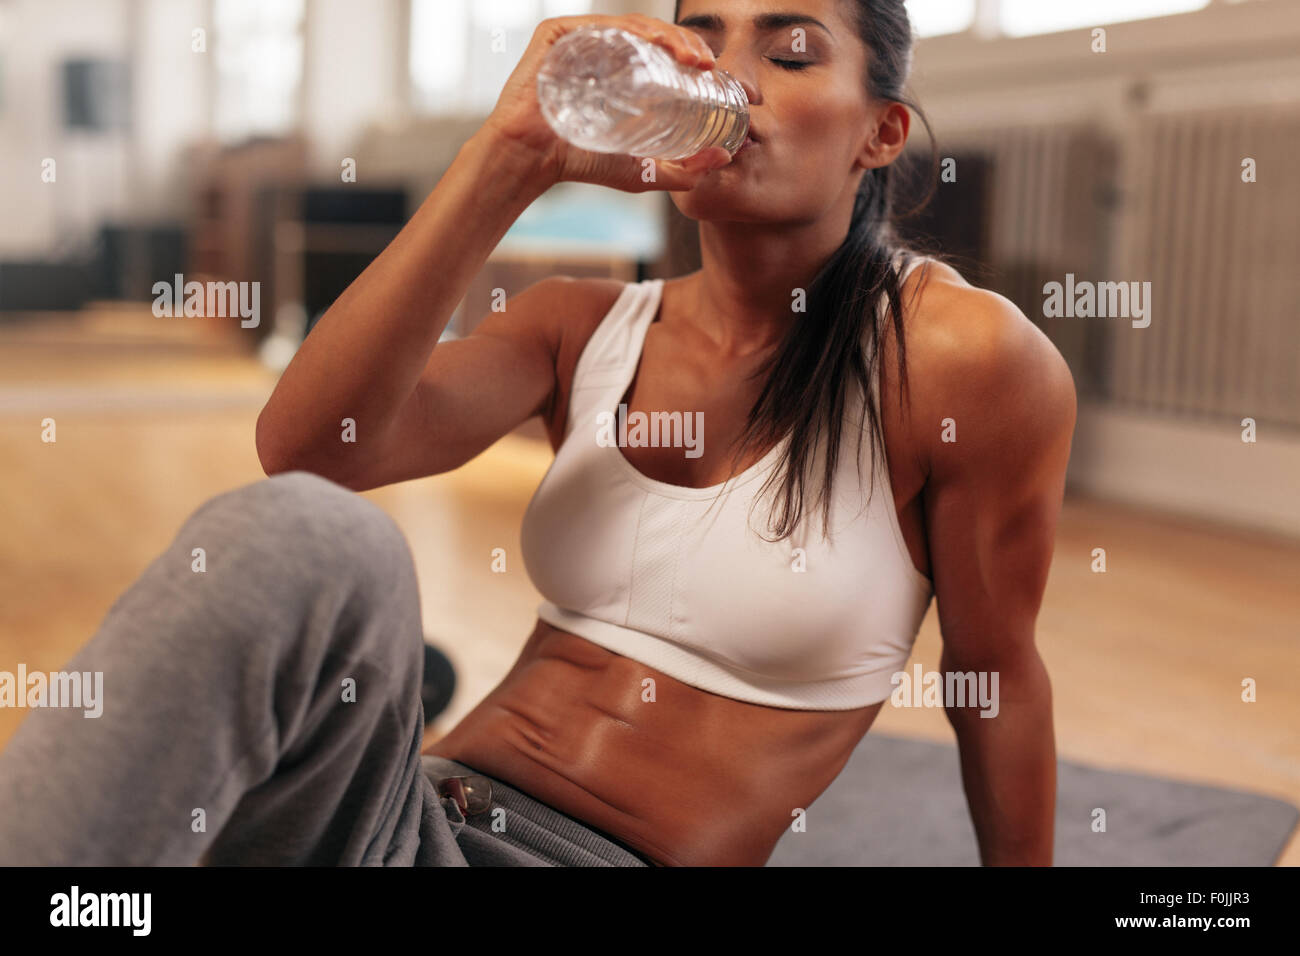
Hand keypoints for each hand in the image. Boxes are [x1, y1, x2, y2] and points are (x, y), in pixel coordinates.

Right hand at [480, 14, 733, 192]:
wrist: (533, 161)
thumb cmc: (582, 164)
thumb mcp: (644, 171)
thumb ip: (684, 170)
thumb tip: (725, 157)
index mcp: (623, 70)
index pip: (668, 54)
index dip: (700, 60)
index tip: (725, 80)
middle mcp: (604, 49)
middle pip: (656, 36)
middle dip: (690, 45)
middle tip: (710, 68)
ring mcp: (581, 39)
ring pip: (635, 26)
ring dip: (669, 35)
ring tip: (692, 59)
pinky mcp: (558, 34)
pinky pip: (601, 23)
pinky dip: (631, 30)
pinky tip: (656, 44)